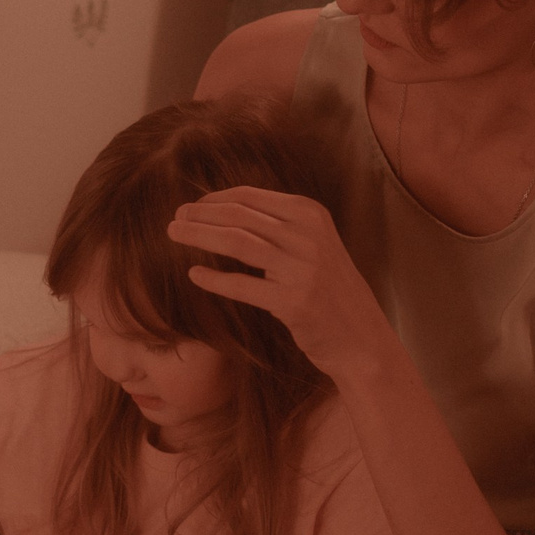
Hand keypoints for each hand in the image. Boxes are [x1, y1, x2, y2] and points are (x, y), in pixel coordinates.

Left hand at [167, 187, 388, 379]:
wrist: (361, 338)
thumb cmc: (329, 290)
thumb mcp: (312, 245)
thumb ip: (277, 225)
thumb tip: (223, 208)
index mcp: (310, 213)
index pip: (249, 196)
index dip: (213, 199)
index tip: (190, 207)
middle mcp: (308, 235)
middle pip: (238, 216)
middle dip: (200, 215)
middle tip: (173, 219)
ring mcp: (302, 268)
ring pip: (236, 242)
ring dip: (198, 236)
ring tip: (173, 235)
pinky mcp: (293, 302)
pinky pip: (243, 285)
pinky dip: (214, 279)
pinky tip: (194, 275)